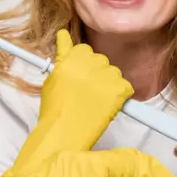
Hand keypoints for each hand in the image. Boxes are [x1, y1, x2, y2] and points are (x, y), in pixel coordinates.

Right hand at [11, 30, 133, 172]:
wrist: (64, 132)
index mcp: (69, 58)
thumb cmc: (54, 111)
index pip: (79, 47)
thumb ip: (60, 61)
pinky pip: (125, 86)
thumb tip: (64, 44)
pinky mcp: (119, 88)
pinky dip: (120, 95)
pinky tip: (107, 105)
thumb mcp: (51, 81)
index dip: (80, 59)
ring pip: (113, 72)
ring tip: (95, 100)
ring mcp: (105, 74)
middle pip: (98, 59)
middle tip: (86, 91)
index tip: (80, 67)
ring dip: (108, 83)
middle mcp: (88, 62)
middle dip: (95, 72)